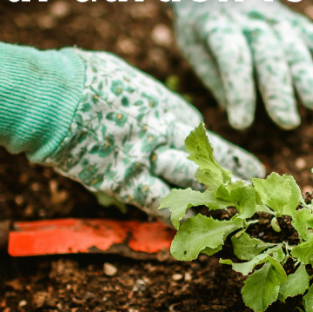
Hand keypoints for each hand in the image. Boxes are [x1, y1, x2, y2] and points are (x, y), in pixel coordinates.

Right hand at [0, 38, 264, 216]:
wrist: (57, 95)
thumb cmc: (85, 78)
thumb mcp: (127, 82)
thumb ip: (145, 102)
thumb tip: (146, 105)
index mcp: (170, 109)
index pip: (207, 141)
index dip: (228, 159)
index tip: (251, 170)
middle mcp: (168, 136)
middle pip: (210, 166)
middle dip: (234, 184)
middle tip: (256, 198)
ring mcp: (149, 161)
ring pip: (192, 188)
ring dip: (212, 206)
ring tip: (234, 221)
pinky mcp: (125, 182)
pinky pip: (157, 205)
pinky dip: (173, 219)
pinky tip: (190, 234)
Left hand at [172, 0, 312, 129]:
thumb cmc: (201, 23)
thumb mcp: (192, 46)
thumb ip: (215, 77)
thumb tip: (238, 112)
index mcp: (216, 26)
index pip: (232, 57)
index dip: (238, 90)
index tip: (241, 123)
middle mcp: (248, 20)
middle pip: (268, 54)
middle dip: (279, 88)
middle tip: (287, 122)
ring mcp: (273, 18)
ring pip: (293, 45)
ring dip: (307, 74)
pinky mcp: (291, 19)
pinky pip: (312, 34)